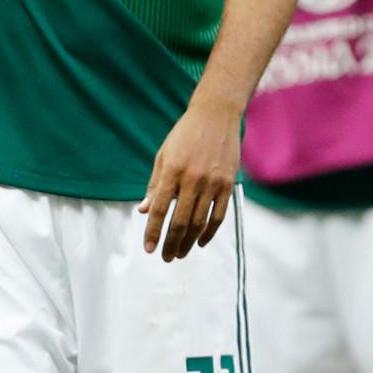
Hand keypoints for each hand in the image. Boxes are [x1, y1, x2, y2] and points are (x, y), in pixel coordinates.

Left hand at [139, 94, 241, 259]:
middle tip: (166, 257)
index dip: (152, 232)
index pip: (160, 210)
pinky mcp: (228, 184)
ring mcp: (212, 182)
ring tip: (181, 253)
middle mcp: (192, 179)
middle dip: (171, 243)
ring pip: (199, 222)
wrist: (217, 115)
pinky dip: (209, 231)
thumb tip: (144, 210)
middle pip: (180, 221)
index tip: (148, 248)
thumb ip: (155, 185)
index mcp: (172, 171)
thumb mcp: (164, 155)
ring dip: (189, 242)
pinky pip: (219, 215)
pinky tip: (201, 241)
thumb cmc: (186, 134)